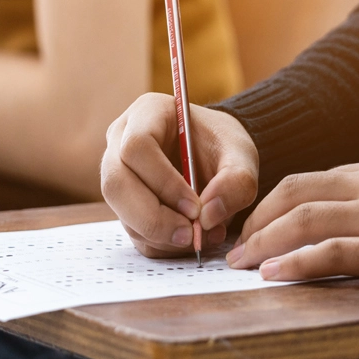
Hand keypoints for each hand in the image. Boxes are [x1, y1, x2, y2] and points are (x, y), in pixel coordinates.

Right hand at [101, 93, 258, 256]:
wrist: (216, 156)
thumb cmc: (223, 146)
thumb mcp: (242, 155)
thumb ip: (237, 182)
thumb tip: (207, 217)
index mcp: (146, 114)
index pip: (137, 147)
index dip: (163, 182)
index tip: (195, 207)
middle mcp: (120, 141)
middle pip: (116, 183)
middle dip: (153, 217)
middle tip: (190, 235)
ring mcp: (117, 174)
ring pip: (121, 212)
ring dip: (160, 234)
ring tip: (199, 235)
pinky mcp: (124, 204)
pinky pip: (132, 231)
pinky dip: (160, 243)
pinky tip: (188, 237)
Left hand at [227, 154, 358, 282]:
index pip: (308, 180)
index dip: (272, 203)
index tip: (254, 224)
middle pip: (293, 193)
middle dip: (256, 220)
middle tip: (236, 246)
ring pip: (302, 220)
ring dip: (264, 243)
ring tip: (241, 264)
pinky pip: (332, 252)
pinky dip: (297, 264)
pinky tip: (275, 276)